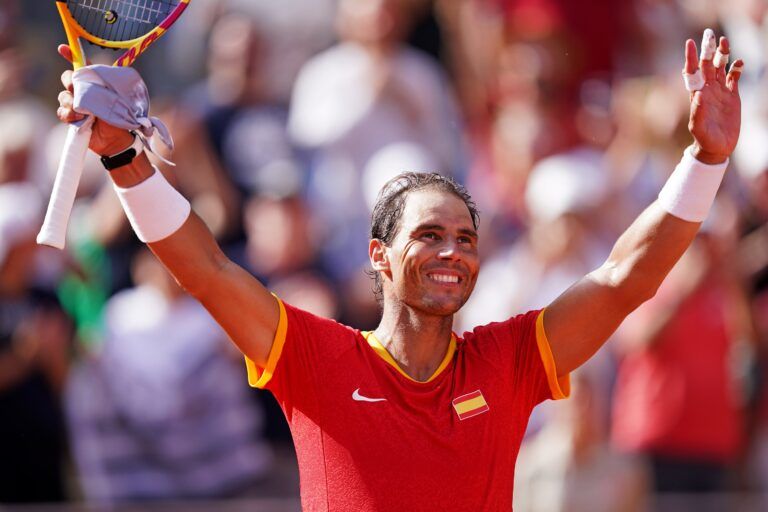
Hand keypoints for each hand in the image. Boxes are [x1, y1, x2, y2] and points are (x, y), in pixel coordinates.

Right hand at [55, 45, 133, 155]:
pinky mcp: (71, 118)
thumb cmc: (122, 117)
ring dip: (71, 102)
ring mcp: (76, 104)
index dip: (70, 54)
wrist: (118, 140)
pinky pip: (61, 112)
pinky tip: (78, 119)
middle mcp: (84, 91)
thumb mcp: (119, 96)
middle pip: (67, 78)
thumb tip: (101, 68)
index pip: (82, 65)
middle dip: (69, 82)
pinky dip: (68, 115)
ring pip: (63, 96)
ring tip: (83, 112)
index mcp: (95, 82)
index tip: (62, 48)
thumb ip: (109, 82)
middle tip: (76, 89)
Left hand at [684, 34, 742, 163]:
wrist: (717, 147)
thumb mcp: (698, 127)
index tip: (690, 43)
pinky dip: (737, 68)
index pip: (692, 72)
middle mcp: (707, 90)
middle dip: (708, 49)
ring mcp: (720, 92)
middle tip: (709, 34)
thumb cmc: (704, 139)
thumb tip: (698, 95)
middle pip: (707, 65)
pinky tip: (739, 62)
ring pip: (721, 68)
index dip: (691, 57)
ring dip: (723, 54)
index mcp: (696, 95)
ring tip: (725, 41)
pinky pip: (734, 77)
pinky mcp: (733, 96)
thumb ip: (697, 111)